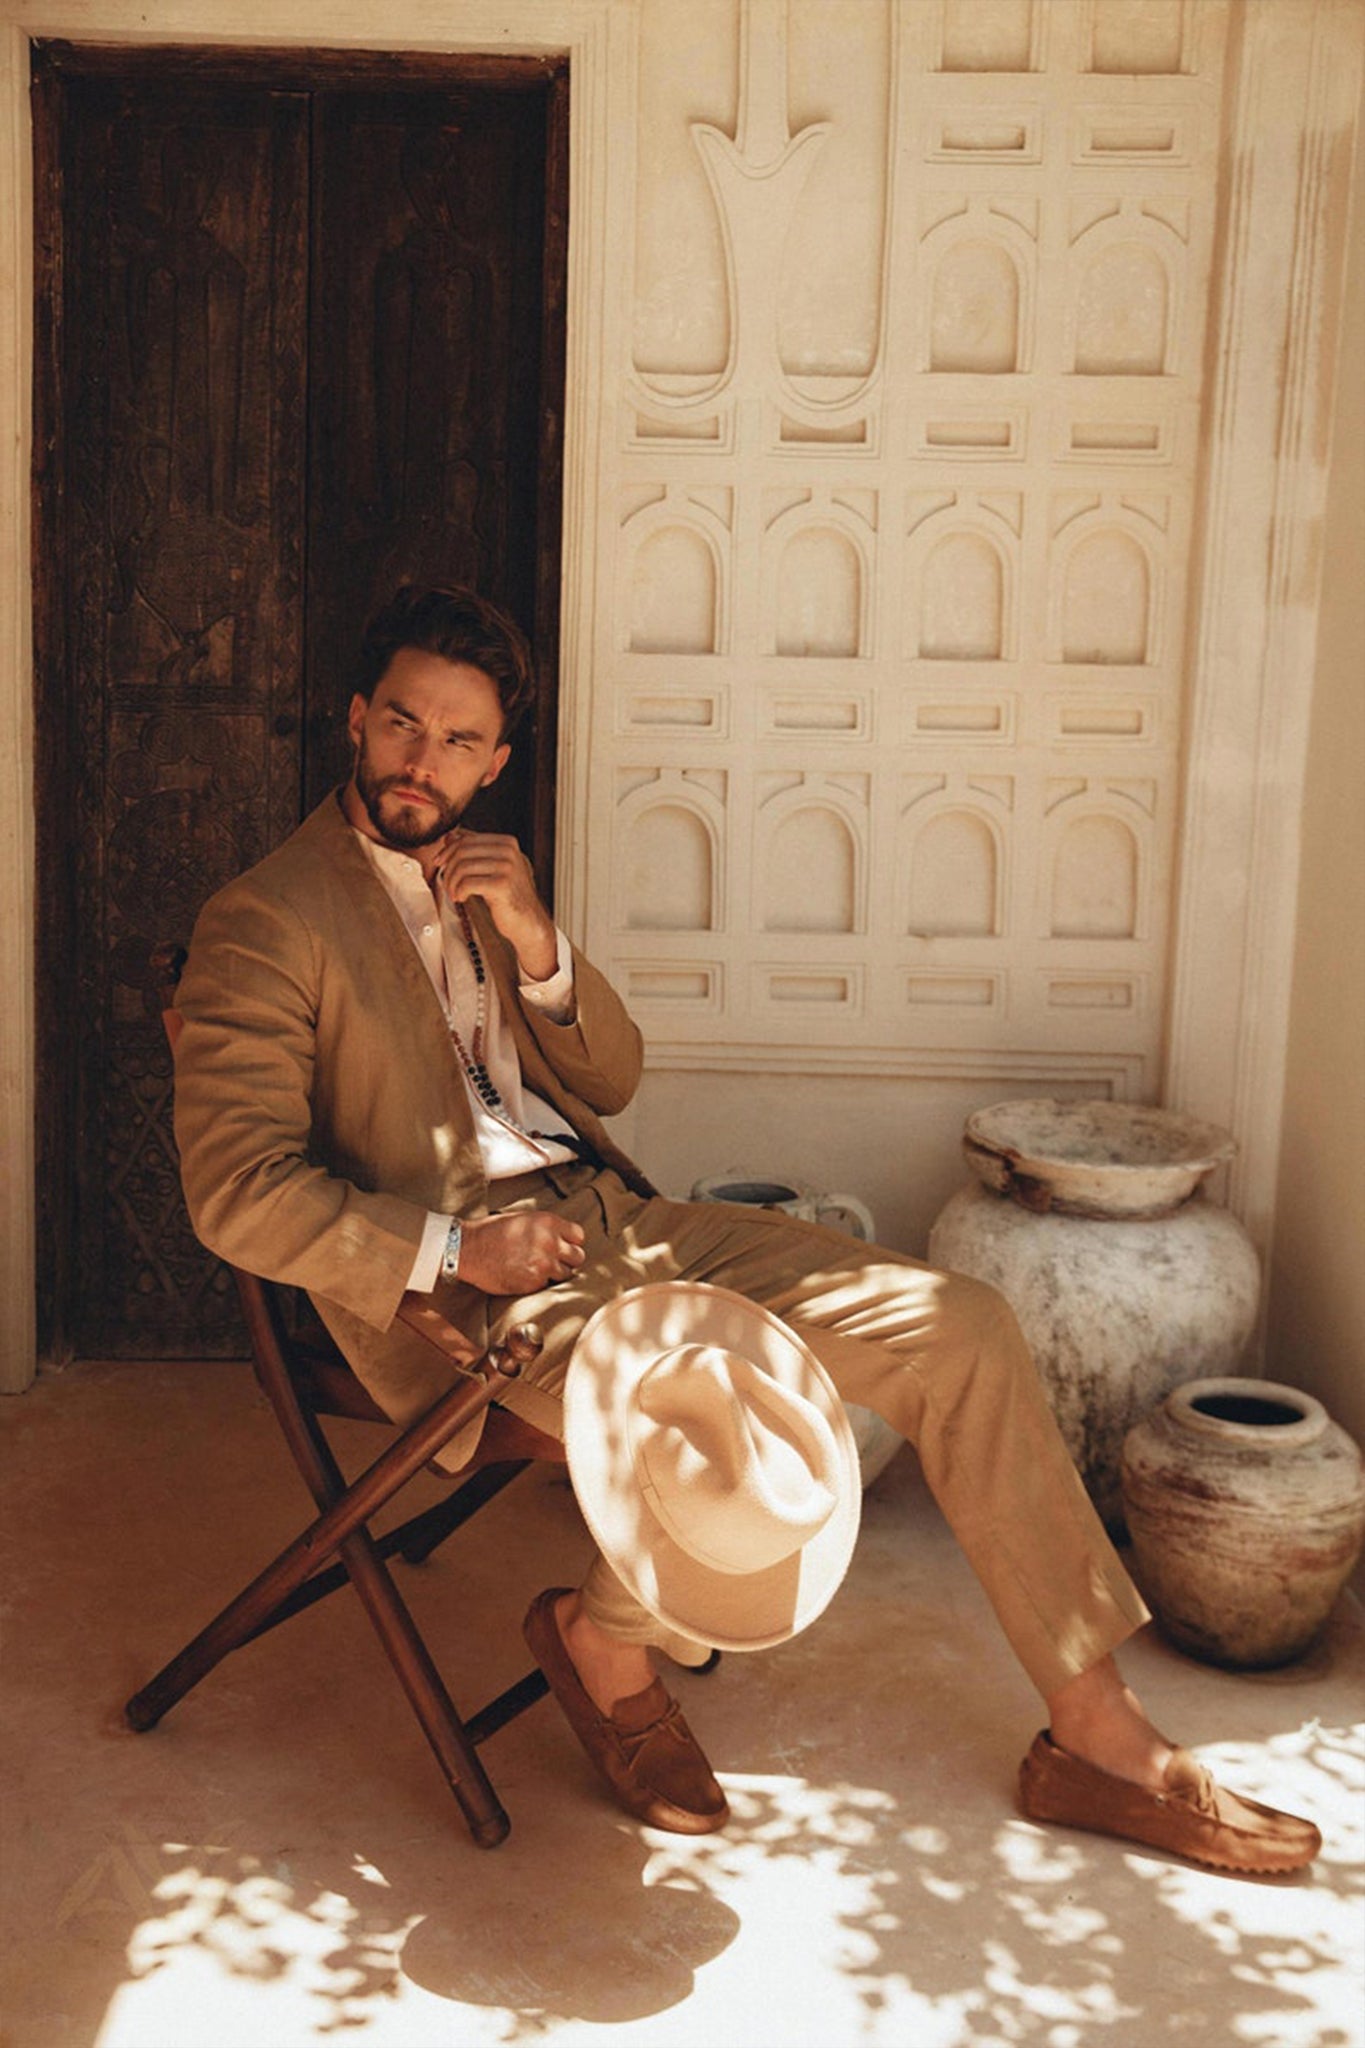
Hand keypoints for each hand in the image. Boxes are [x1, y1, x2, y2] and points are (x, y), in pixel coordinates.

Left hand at [431, 828, 556, 981]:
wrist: (528, 921)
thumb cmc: (509, 895)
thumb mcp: (494, 867)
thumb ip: (475, 850)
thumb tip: (449, 836)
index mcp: (507, 842)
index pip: (467, 839)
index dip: (448, 851)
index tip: (439, 863)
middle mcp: (509, 851)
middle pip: (462, 851)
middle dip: (448, 868)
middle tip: (446, 883)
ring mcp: (507, 867)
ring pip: (462, 867)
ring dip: (451, 882)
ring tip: (453, 893)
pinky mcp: (502, 885)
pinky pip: (467, 883)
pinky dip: (458, 891)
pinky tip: (461, 898)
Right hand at [457, 1211, 586, 1294]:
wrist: (468, 1249)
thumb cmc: (491, 1232)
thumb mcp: (523, 1219)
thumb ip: (546, 1228)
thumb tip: (562, 1238)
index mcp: (549, 1223)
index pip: (579, 1236)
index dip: (570, 1242)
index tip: (562, 1247)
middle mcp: (550, 1243)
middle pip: (578, 1257)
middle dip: (567, 1260)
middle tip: (553, 1261)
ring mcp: (543, 1264)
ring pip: (565, 1274)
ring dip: (554, 1274)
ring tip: (536, 1269)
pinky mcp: (534, 1283)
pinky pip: (547, 1286)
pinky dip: (538, 1283)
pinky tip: (524, 1276)